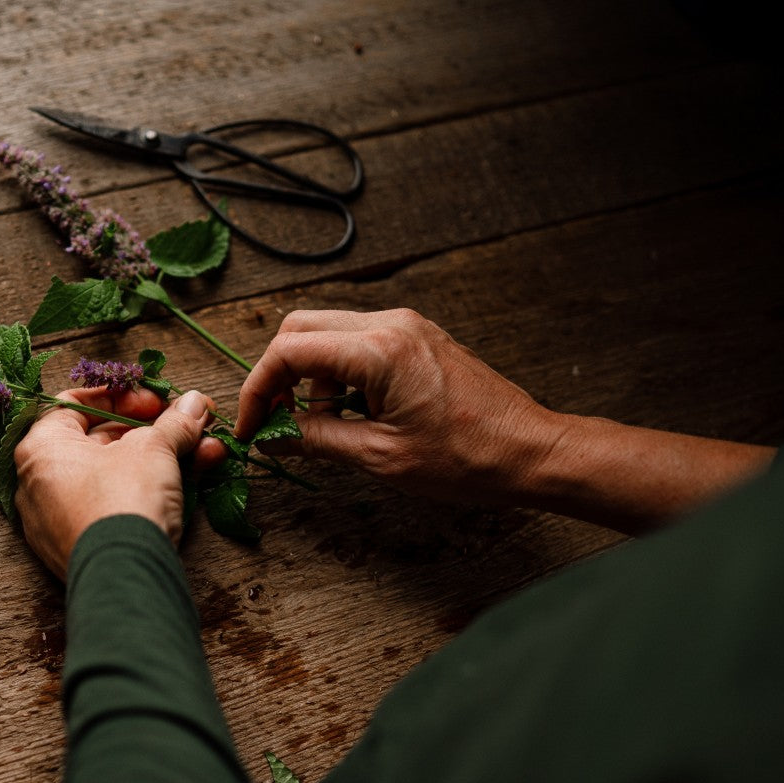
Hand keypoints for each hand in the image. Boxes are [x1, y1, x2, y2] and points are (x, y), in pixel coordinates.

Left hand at [14, 387, 223, 578]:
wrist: (124, 577)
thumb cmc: (123, 499)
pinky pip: (113, 507)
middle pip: (100, 442)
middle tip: (188, 426)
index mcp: (41, 449)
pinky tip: (193, 482)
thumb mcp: (154, 448)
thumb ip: (173, 423)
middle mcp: (39, 484)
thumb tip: (195, 404)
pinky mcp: (80, 549)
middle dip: (153, 431)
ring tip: (208, 452)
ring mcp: (57, 521)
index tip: (158, 401)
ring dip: (163, 460)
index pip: (75, 405)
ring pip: (114, 477)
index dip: (122, 396)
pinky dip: (148, 493)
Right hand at [233, 308, 559, 504]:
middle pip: (300, 329)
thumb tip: (273, 437)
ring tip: (322, 428)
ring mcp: (407, 326)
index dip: (256, 391)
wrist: (532, 452)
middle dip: (276, 375)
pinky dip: (340, 375)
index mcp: (378, 350)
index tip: (251, 428)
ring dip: (310, 378)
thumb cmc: (468, 459)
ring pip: (328, 334)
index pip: (288, 351)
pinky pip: (359, 343)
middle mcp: (390, 323)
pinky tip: (352, 416)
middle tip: (273, 421)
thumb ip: (316, 441)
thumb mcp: (380, 457)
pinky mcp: (418, 338)